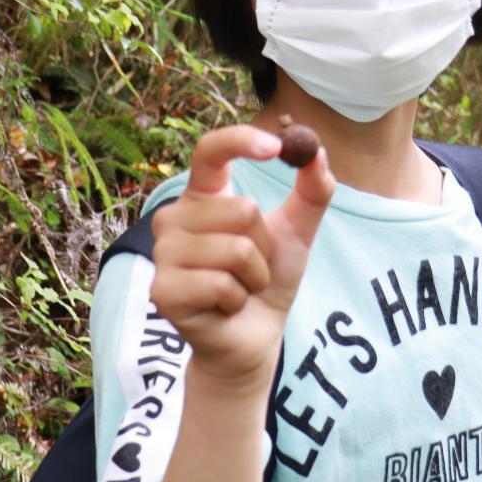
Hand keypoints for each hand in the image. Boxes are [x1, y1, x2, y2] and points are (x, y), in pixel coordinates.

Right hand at [149, 123, 334, 392]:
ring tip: (240, 289)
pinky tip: (225, 307)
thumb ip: (312, 192)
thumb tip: (318, 151)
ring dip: (254, 277)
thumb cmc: (268, 282)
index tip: (276, 146)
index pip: (210, 151)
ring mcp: (163, 254)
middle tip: (254, 267)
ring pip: (236, 249)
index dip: (240, 142)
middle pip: (242, 209)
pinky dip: (238, 299)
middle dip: (264, 246)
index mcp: (202, 196)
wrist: (252, 339)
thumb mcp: (297, 233)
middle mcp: (174, 219)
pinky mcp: (163, 290)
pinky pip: (221, 283)